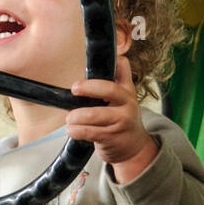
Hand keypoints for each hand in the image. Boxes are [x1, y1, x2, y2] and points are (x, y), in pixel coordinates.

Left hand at [65, 56, 157, 180]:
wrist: (134, 148)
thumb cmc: (124, 120)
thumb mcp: (127, 97)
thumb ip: (121, 78)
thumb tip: (116, 56)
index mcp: (128, 93)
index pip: (117, 77)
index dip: (98, 80)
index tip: (79, 82)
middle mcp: (127, 106)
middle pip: (108, 92)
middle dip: (88, 90)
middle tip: (73, 92)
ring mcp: (120, 123)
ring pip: (93, 116)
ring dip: (76, 118)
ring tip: (69, 120)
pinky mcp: (111, 138)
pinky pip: (89, 132)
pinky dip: (76, 131)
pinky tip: (71, 130)